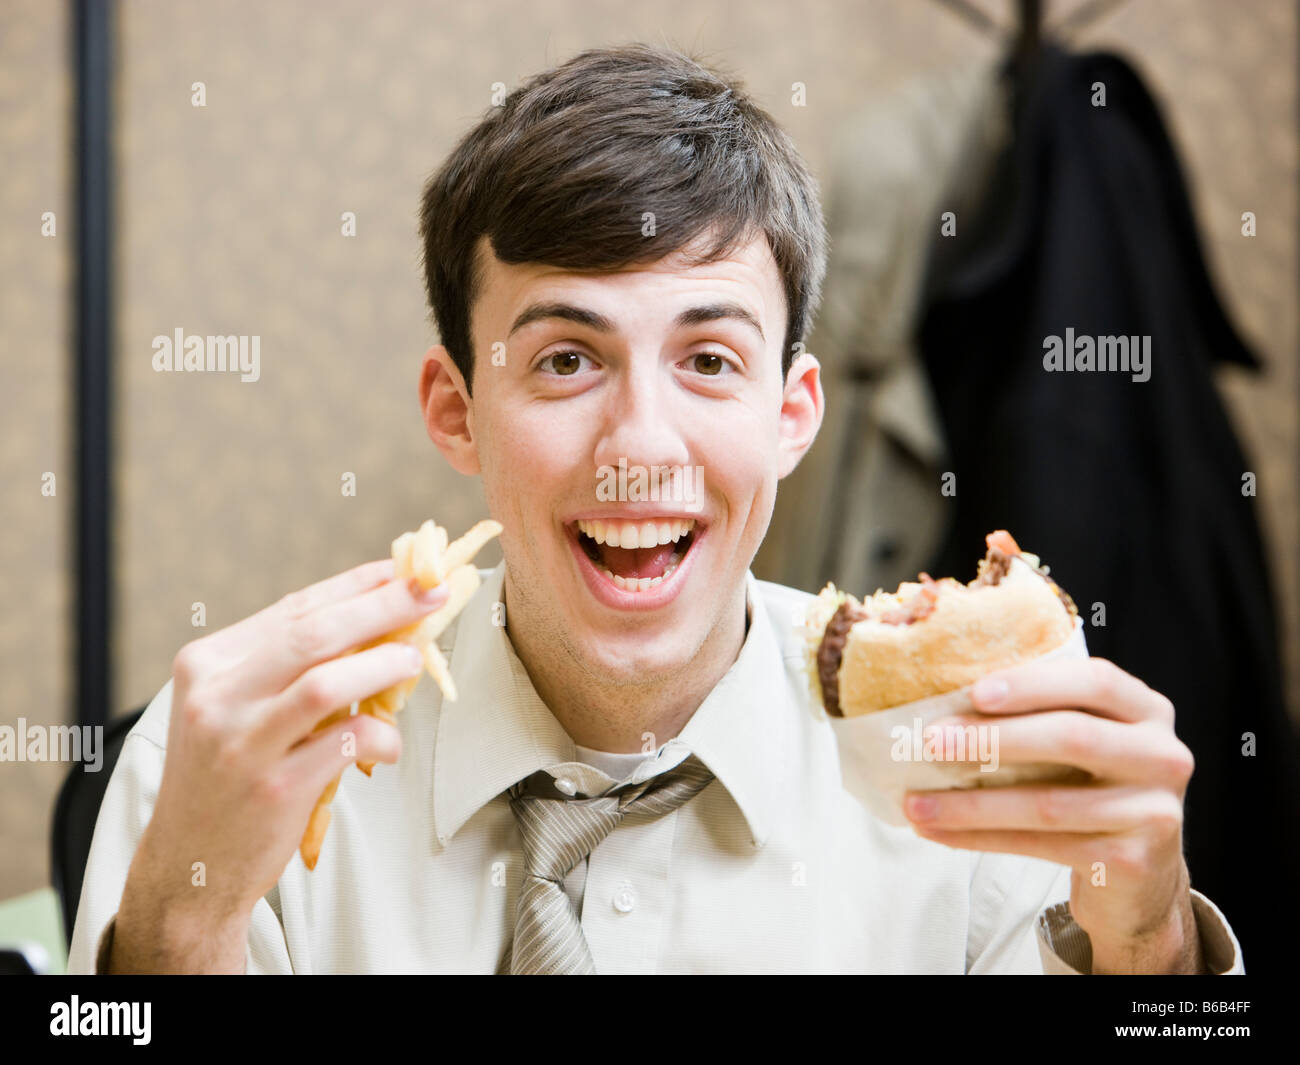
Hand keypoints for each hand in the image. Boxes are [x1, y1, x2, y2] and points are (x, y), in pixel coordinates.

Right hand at [135, 559, 450, 924]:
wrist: (189, 867)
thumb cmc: (227, 777)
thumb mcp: (237, 708)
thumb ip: (291, 665)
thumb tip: (378, 619)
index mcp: (207, 662)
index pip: (295, 607)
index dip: (358, 585)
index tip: (405, 570)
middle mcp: (217, 696)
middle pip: (315, 632)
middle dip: (383, 606)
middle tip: (430, 592)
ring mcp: (242, 742)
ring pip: (327, 681)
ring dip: (383, 665)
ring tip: (413, 662)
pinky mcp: (273, 787)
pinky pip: (345, 743)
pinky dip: (380, 735)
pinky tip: (387, 744)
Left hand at [901, 656, 1203, 972]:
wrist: (1140, 874)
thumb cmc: (1092, 787)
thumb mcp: (1084, 741)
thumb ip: (1040, 715)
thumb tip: (942, 704)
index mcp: (1147, 710)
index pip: (1095, 681)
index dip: (1034, 683)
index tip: (974, 691)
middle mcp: (1162, 755)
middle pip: (1072, 737)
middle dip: (993, 738)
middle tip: (932, 740)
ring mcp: (1153, 811)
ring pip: (1048, 803)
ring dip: (971, 803)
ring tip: (915, 802)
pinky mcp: (1130, 860)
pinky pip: (1041, 846)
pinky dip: (980, 838)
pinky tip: (937, 831)